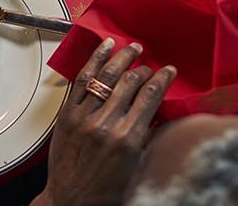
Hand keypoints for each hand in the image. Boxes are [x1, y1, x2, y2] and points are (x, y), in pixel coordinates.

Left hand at [36, 39, 175, 205]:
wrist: (69, 201)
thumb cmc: (105, 191)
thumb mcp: (138, 168)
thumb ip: (149, 138)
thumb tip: (158, 111)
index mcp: (128, 138)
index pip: (150, 96)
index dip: (162, 78)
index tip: (169, 70)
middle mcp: (106, 123)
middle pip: (131, 82)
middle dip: (145, 70)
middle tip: (151, 66)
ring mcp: (84, 116)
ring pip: (107, 75)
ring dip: (123, 57)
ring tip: (133, 48)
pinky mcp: (68, 114)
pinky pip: (82, 80)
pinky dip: (95, 60)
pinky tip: (104, 47)